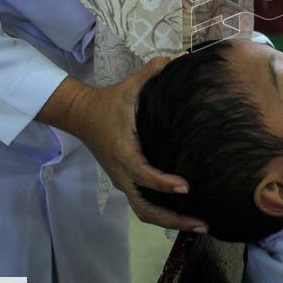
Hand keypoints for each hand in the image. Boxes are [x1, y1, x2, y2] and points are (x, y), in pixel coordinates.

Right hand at [47, 60, 207, 231]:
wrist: (80, 116)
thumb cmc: (108, 102)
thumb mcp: (129, 86)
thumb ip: (152, 72)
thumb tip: (178, 57)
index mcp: (123, 151)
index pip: (143, 173)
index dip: (163, 183)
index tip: (186, 188)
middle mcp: (122, 173)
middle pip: (145, 208)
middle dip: (173, 219)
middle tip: (202, 224)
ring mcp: (123, 181)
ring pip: (144, 212)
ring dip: (170, 222)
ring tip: (199, 226)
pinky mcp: (126, 183)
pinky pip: (143, 206)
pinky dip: (163, 215)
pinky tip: (185, 217)